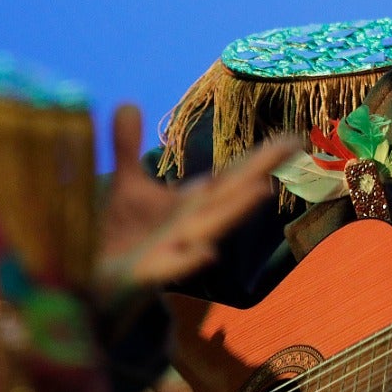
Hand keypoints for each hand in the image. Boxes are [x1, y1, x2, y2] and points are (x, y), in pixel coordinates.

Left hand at [95, 104, 300, 303]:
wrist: (97, 288)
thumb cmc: (121, 239)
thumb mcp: (126, 187)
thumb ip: (127, 147)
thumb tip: (127, 103)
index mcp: (191, 203)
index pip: (232, 177)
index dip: (261, 158)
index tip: (294, 139)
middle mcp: (190, 225)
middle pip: (230, 196)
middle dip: (259, 172)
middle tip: (292, 148)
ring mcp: (171, 251)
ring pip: (210, 228)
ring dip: (235, 210)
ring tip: (262, 189)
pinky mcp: (145, 276)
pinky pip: (172, 269)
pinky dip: (191, 260)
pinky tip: (208, 252)